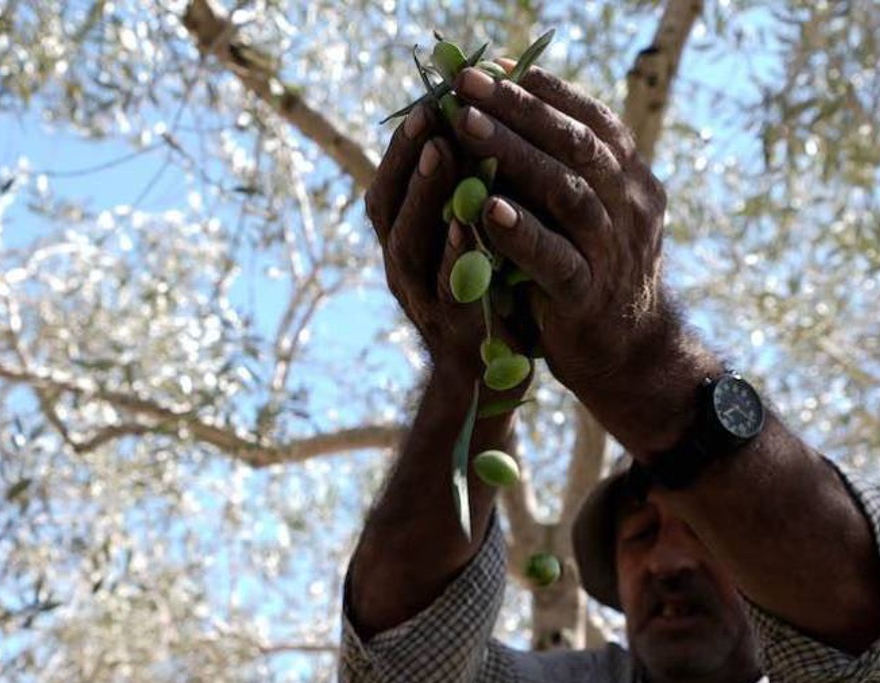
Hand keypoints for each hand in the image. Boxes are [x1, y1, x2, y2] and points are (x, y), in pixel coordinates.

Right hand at [365, 105, 490, 382]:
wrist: (490, 384)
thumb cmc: (484, 301)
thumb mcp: (467, 245)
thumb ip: (462, 201)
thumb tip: (475, 132)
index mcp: (404, 245)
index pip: (389, 186)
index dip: (402, 145)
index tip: (426, 101)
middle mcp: (403, 272)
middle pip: (388, 210)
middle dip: (406, 160)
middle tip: (429, 115)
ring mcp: (422, 303)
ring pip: (408, 246)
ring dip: (422, 198)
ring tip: (440, 154)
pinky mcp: (453, 333)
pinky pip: (446, 289)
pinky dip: (452, 255)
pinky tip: (466, 225)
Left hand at [448, 63, 671, 389]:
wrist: (627, 350)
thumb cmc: (592, 269)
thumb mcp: (587, 210)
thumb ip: (559, 168)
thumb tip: (501, 108)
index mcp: (631, 178)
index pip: (592, 120)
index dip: (543, 91)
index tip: (492, 66)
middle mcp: (631, 207)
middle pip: (576, 145)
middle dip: (519, 110)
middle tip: (468, 85)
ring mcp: (614, 252)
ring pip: (566, 192)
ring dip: (513, 155)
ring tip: (468, 127)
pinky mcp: (589, 297)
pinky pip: (556, 259)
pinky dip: (522, 233)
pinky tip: (489, 210)